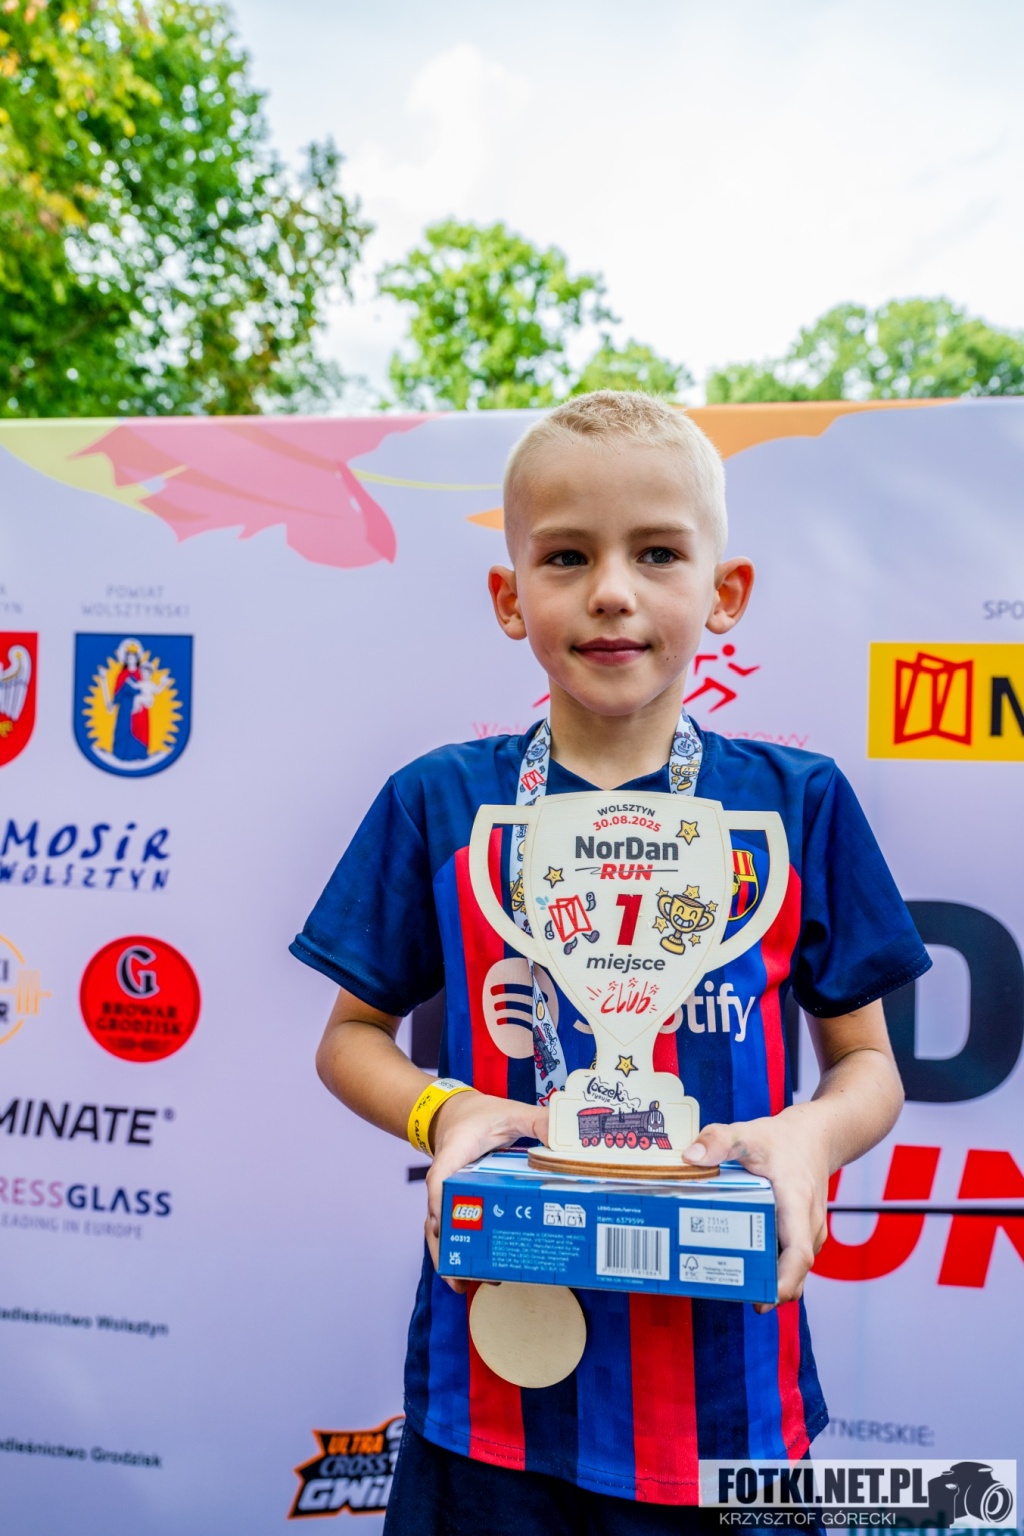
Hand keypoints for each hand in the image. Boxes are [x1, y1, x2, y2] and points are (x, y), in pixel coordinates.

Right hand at [424, 1091, 548, 1292]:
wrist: (454, 1112)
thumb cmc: (480, 1115)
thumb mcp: (511, 1111)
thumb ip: (538, 1122)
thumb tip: (566, 1142)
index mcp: (455, 1152)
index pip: (439, 1179)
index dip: (439, 1203)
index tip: (445, 1226)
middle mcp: (445, 1177)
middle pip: (433, 1217)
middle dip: (445, 1248)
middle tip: (461, 1276)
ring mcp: (446, 1193)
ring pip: (437, 1229)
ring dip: (447, 1256)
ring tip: (462, 1284)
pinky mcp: (454, 1202)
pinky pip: (449, 1227)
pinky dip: (457, 1247)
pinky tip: (472, 1269)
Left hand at [683, 1104, 829, 1312]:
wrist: (816, 1138)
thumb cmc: (783, 1140)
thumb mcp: (748, 1133)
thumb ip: (719, 1140)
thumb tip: (690, 1158)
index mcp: (797, 1203)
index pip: (798, 1253)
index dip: (783, 1281)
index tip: (763, 1299)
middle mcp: (809, 1225)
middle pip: (795, 1271)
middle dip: (769, 1290)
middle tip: (733, 1295)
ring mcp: (809, 1232)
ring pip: (793, 1269)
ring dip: (770, 1280)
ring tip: (732, 1284)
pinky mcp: (804, 1234)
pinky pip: (790, 1258)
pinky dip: (773, 1268)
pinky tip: (745, 1266)